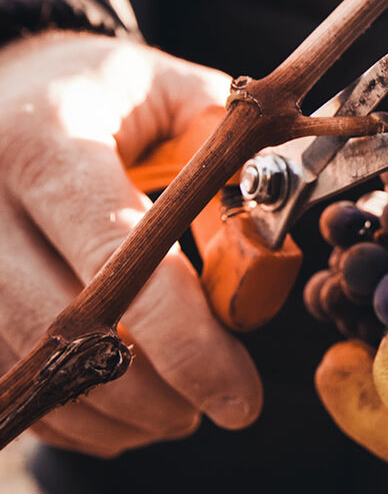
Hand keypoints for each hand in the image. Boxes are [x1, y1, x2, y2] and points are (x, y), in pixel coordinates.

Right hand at [0, 32, 261, 456]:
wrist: (26, 84)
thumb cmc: (119, 95)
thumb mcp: (191, 105)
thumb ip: (233, 181)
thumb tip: (257, 276)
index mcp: (51, 138)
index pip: (115, 257)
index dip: (183, 339)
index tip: (237, 395)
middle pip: (59, 327)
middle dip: (147, 389)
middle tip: (213, 405)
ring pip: (18, 365)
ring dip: (107, 409)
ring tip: (173, 409)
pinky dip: (63, 408)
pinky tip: (116, 401)